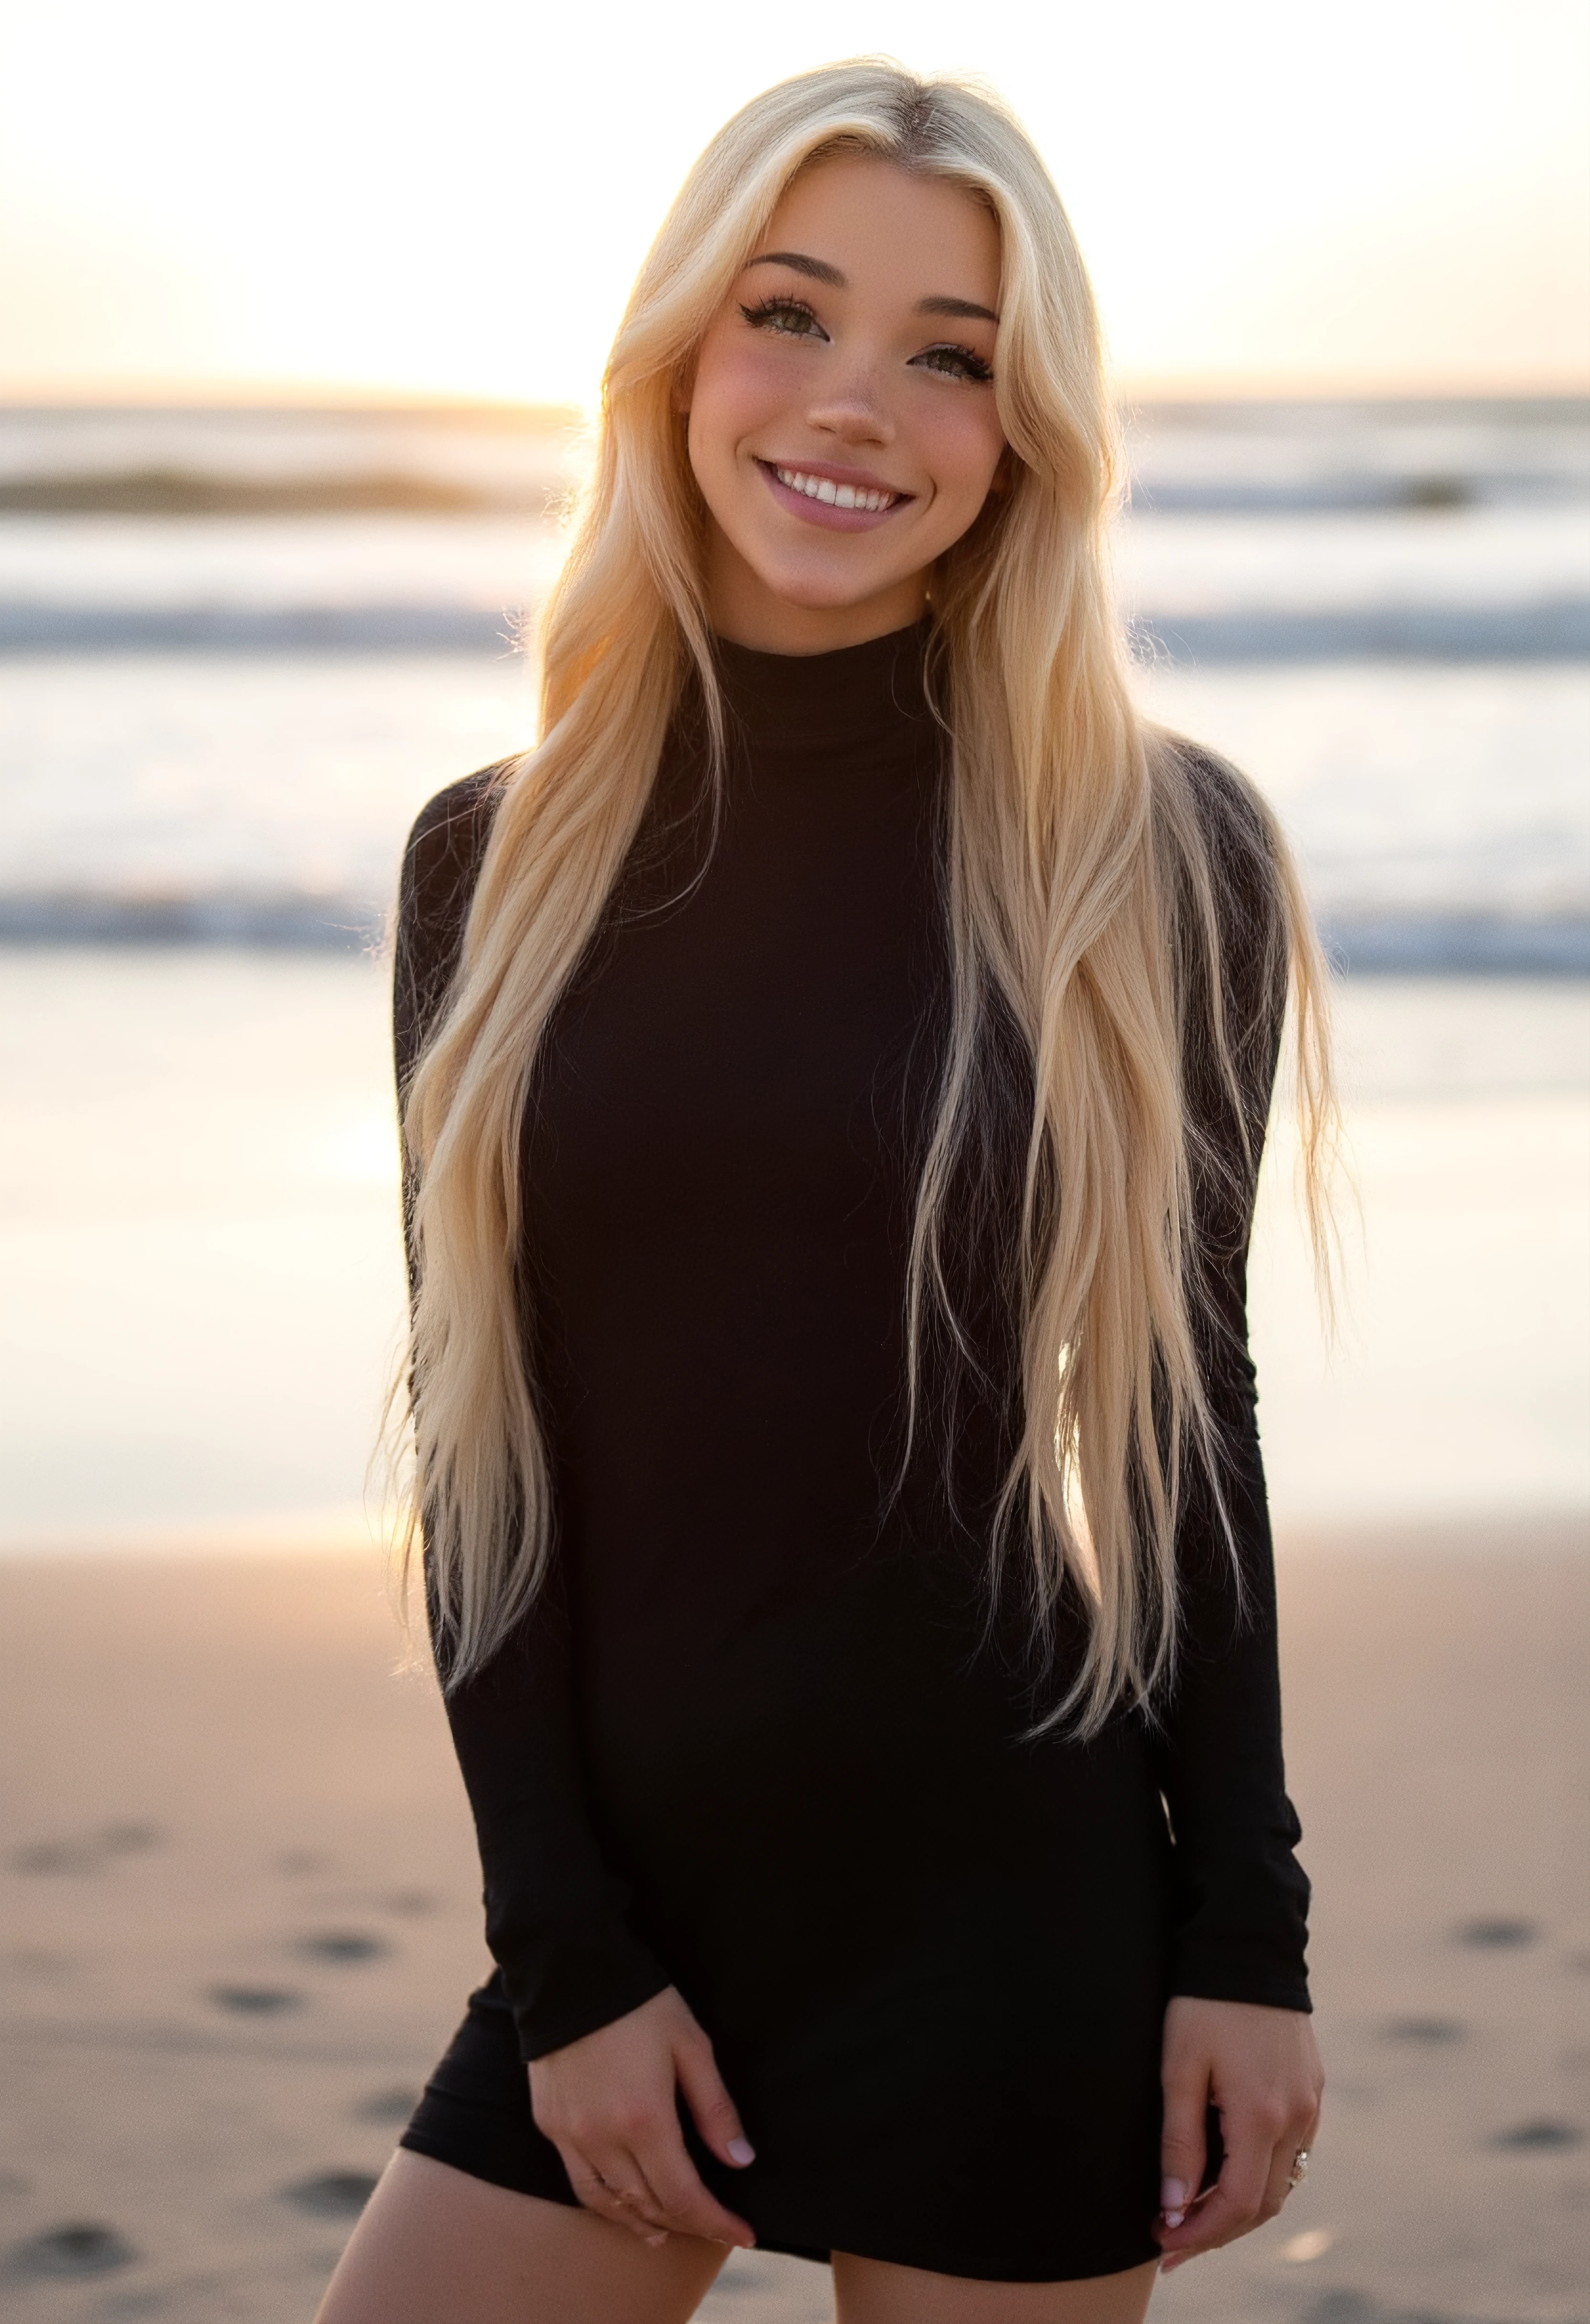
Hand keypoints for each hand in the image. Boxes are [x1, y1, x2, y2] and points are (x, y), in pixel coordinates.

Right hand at [528, 1985, 755, 2250]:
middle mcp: (604, 2139)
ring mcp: (571, 2136)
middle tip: (714, 2227)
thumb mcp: (691, 2046)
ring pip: (609, 2204)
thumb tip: (740, 2160)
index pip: (685, 2197)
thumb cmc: (641, 2004)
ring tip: (665, 2233)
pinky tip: (621, 2201)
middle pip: (650, 2206)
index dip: (717, 2223)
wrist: (571, 1972)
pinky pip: (580, 2182)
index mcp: (645, 2120)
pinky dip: (606, 2202)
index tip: (744, 2233)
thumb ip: (715, 2108)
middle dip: (687, 2224)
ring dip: (642, 2223)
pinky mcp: (550, 2125)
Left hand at [1155, 1995, 1322, 2270]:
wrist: (1249, 1946)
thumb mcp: (1179, 2067)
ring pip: (1281, 2182)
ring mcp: (1310, 2105)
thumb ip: (1179, 2141)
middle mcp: (1297, 2117)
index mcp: (1263, 2115)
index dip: (1200, 2234)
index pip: (1238, 2205)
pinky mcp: (1312, 2090)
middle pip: (1264, 2205)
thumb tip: (1173, 2205)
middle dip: (1217, 2231)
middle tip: (1171, 2242)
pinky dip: (1259, 2175)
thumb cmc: (1204, 2003)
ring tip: (1192, 2215)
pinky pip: (1290, 2152)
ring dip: (1239, 2207)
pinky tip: (1225, 2173)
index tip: (1162, 2242)